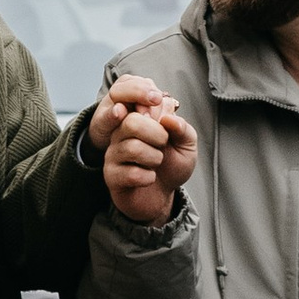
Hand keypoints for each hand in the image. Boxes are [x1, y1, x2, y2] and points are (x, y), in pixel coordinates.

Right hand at [91, 68, 195, 228]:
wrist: (163, 196)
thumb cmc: (172, 166)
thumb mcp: (186, 145)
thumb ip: (182, 129)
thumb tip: (168, 118)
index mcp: (138, 119)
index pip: (139, 102)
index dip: (156, 112)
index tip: (167, 126)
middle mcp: (121, 133)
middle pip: (132, 122)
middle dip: (157, 135)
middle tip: (163, 145)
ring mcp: (113, 154)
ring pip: (132, 148)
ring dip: (154, 159)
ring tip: (156, 164)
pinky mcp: (111, 175)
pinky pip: (131, 173)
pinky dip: (148, 178)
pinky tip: (148, 179)